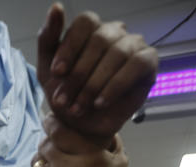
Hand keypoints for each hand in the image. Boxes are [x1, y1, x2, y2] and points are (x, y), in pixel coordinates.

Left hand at [31, 115, 131, 166]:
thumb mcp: (119, 163)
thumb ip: (111, 141)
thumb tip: (101, 124)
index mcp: (88, 156)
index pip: (59, 131)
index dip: (51, 123)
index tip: (50, 120)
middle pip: (44, 145)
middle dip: (48, 143)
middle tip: (54, 146)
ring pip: (36, 163)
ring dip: (43, 162)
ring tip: (53, 166)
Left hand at [37, 4, 157, 146]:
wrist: (81, 125)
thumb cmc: (67, 94)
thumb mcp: (47, 70)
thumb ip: (48, 38)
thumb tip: (56, 6)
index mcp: (91, 30)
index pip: (85, 22)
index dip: (70, 47)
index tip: (56, 73)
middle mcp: (114, 32)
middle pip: (100, 39)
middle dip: (78, 74)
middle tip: (64, 100)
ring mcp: (133, 44)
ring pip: (117, 53)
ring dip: (94, 84)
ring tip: (80, 106)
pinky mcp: (148, 62)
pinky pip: (136, 66)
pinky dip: (115, 86)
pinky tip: (101, 103)